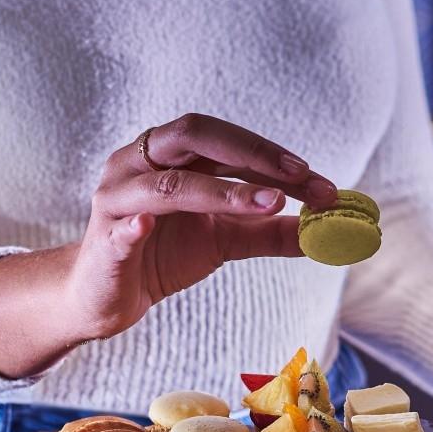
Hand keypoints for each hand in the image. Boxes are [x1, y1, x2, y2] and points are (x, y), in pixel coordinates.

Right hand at [0, 114, 337, 378]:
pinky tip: (154, 224)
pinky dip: (139, 222)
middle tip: (298, 177)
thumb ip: (274, 231)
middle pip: (194, 135)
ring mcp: (117, 197)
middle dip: (252, 154)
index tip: (321, 183)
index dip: (275, 156)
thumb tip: (329, 229)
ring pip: (167, 182)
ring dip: (220, 191)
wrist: (109, 296)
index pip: (229, 141)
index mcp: (174, 154)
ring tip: (267, 204)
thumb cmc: (167, 253)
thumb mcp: (229, 239)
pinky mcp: (103, 239)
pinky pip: (121, 226)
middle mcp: (141, 162)